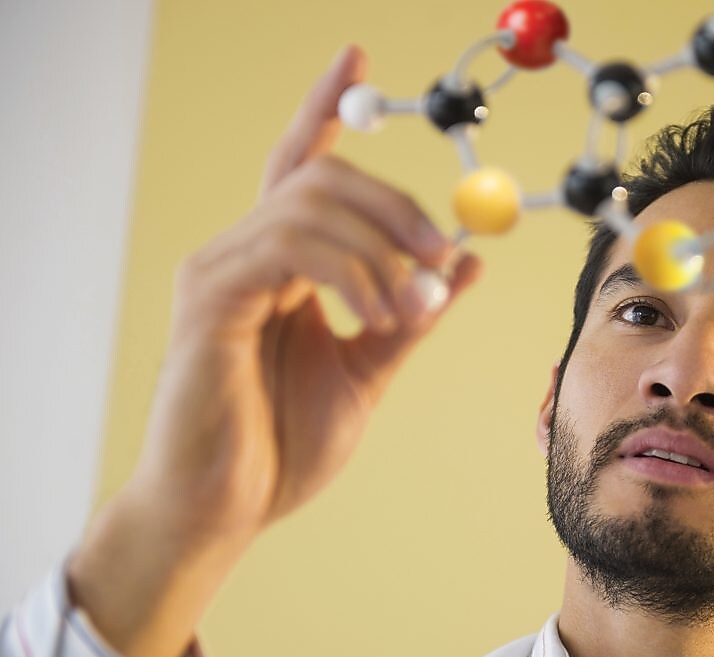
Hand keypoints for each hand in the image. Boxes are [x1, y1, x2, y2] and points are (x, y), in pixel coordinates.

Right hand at [68, 45, 480, 656]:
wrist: (227, 510)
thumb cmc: (283, 445)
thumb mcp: (371, 367)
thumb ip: (413, 312)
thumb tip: (467, 261)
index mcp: (282, 264)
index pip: (302, 164)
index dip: (327, 106)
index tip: (357, 54)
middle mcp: (244, 252)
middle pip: (319, 173)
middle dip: (394, 202)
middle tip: (442, 252)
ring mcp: (221, 270)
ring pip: (309, 203)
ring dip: (382, 249)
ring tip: (409, 311)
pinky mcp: (209, 298)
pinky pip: (290, 247)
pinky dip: (351, 271)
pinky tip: (375, 314)